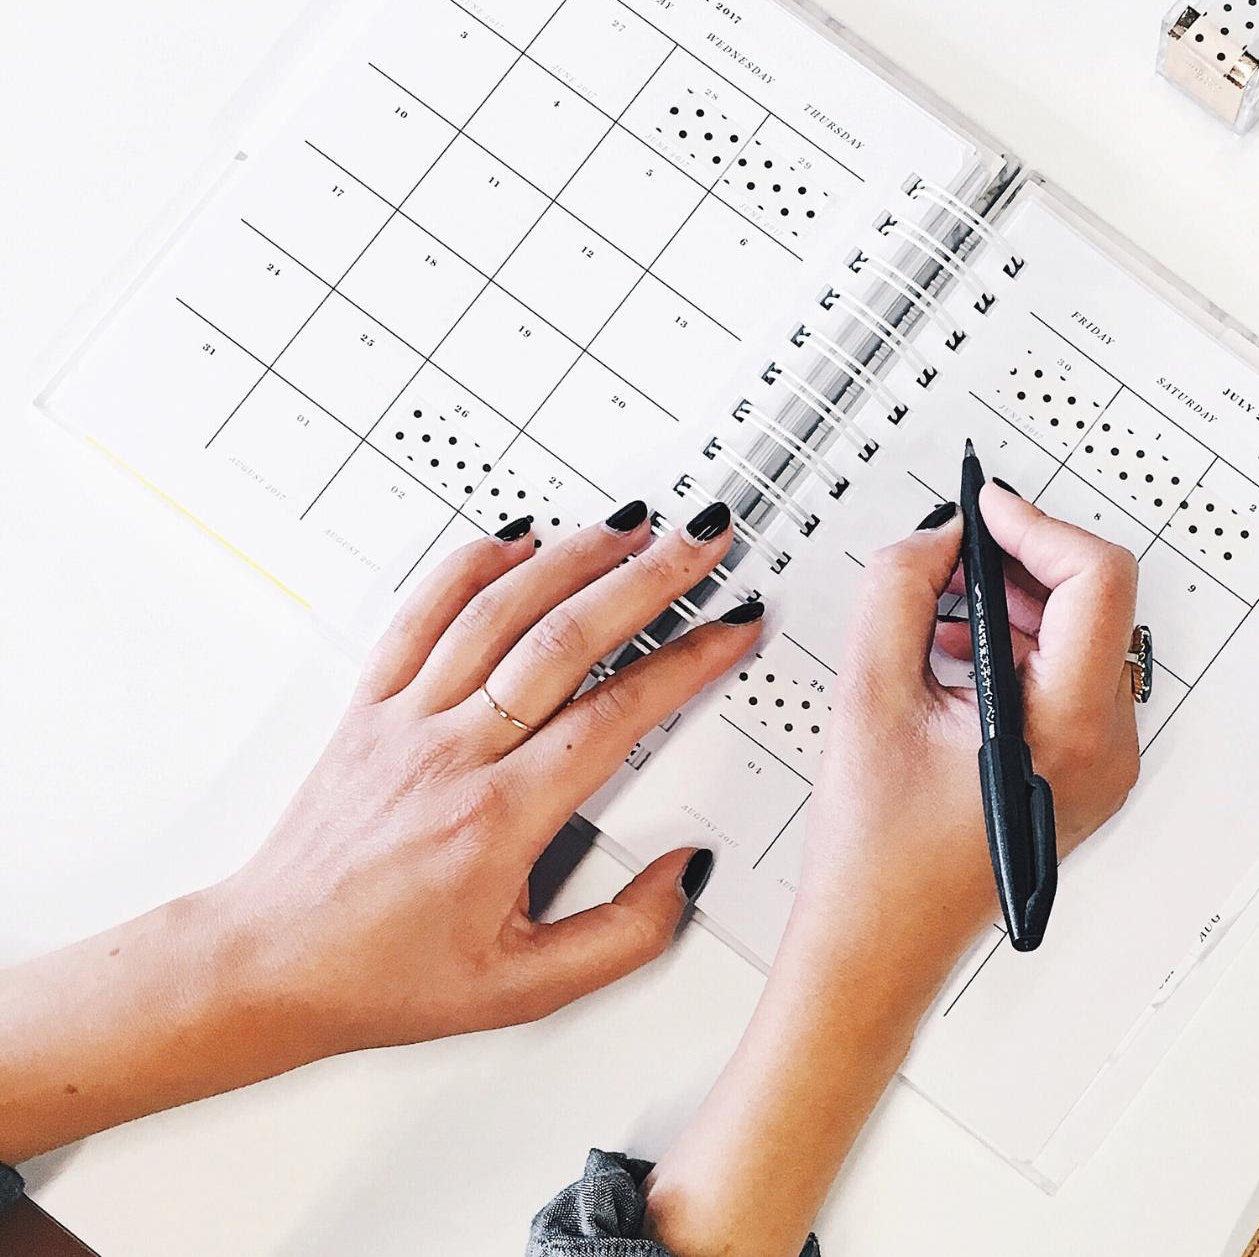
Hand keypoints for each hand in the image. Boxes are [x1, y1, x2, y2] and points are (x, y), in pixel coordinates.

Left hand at [0, 500, 766, 1164]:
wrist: (268, 965)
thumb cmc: (384, 976)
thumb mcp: (524, 991)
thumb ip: (623, 937)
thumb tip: (684, 875)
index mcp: (499, 819)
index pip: (614, 715)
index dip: (686, 662)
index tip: (731, 627)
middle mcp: (452, 755)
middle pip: (564, 640)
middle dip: (647, 579)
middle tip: (701, 541)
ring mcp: (404, 721)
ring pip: (497, 611)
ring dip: (572, 557)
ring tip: (631, 526)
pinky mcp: (368, 707)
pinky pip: (419, 614)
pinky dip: (469, 564)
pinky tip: (514, 539)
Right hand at [642, 487, 1141, 1255]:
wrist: (877, 947)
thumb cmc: (874, 856)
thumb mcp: (868, 696)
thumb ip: (899, 590)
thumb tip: (938, 536)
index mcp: (1069, 729)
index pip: (1097, 580)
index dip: (1037, 526)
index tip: (984, 510)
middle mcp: (1107, 748)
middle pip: (1096, 602)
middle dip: (1020, 562)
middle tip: (951, 553)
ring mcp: (1101, 763)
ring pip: (1082, 636)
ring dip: (1013, 603)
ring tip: (939, 611)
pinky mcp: (1081, 770)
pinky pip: (1067, 676)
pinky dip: (1015, 645)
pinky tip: (953, 654)